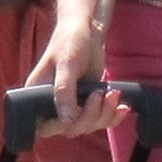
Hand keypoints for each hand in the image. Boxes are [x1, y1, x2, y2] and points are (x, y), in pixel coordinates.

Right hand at [28, 14, 120, 134]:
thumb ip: (64, 91)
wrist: (87, 32)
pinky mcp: (88, 103)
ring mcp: (72, 105)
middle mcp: (53, 105)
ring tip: (113, 93)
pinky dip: (113, 117)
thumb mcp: (66, 64)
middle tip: (100, 94)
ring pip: (88, 126)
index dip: (63, 125)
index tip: (79, 109)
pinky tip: (123, 107)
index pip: (46, 126)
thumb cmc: (70, 41)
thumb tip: (66, 120)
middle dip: (90, 116)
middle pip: (71, 129)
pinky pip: (100, 120)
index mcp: (38, 96)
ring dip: (105, 114)